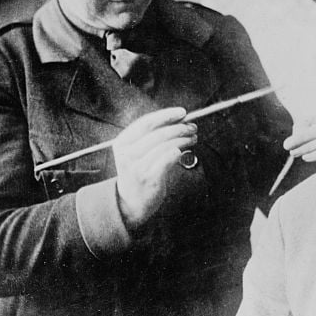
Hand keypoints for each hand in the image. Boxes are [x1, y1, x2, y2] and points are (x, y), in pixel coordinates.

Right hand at [112, 107, 197, 230]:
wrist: (130, 203)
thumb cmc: (138, 172)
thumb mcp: (136, 152)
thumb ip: (151, 136)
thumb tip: (178, 120)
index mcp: (122, 142)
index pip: (146, 122)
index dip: (166, 115)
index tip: (182, 113)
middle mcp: (127, 154)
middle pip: (158, 133)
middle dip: (179, 128)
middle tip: (192, 127)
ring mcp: (137, 167)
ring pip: (166, 146)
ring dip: (183, 140)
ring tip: (192, 138)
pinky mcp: (149, 178)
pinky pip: (168, 160)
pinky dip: (178, 153)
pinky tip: (183, 152)